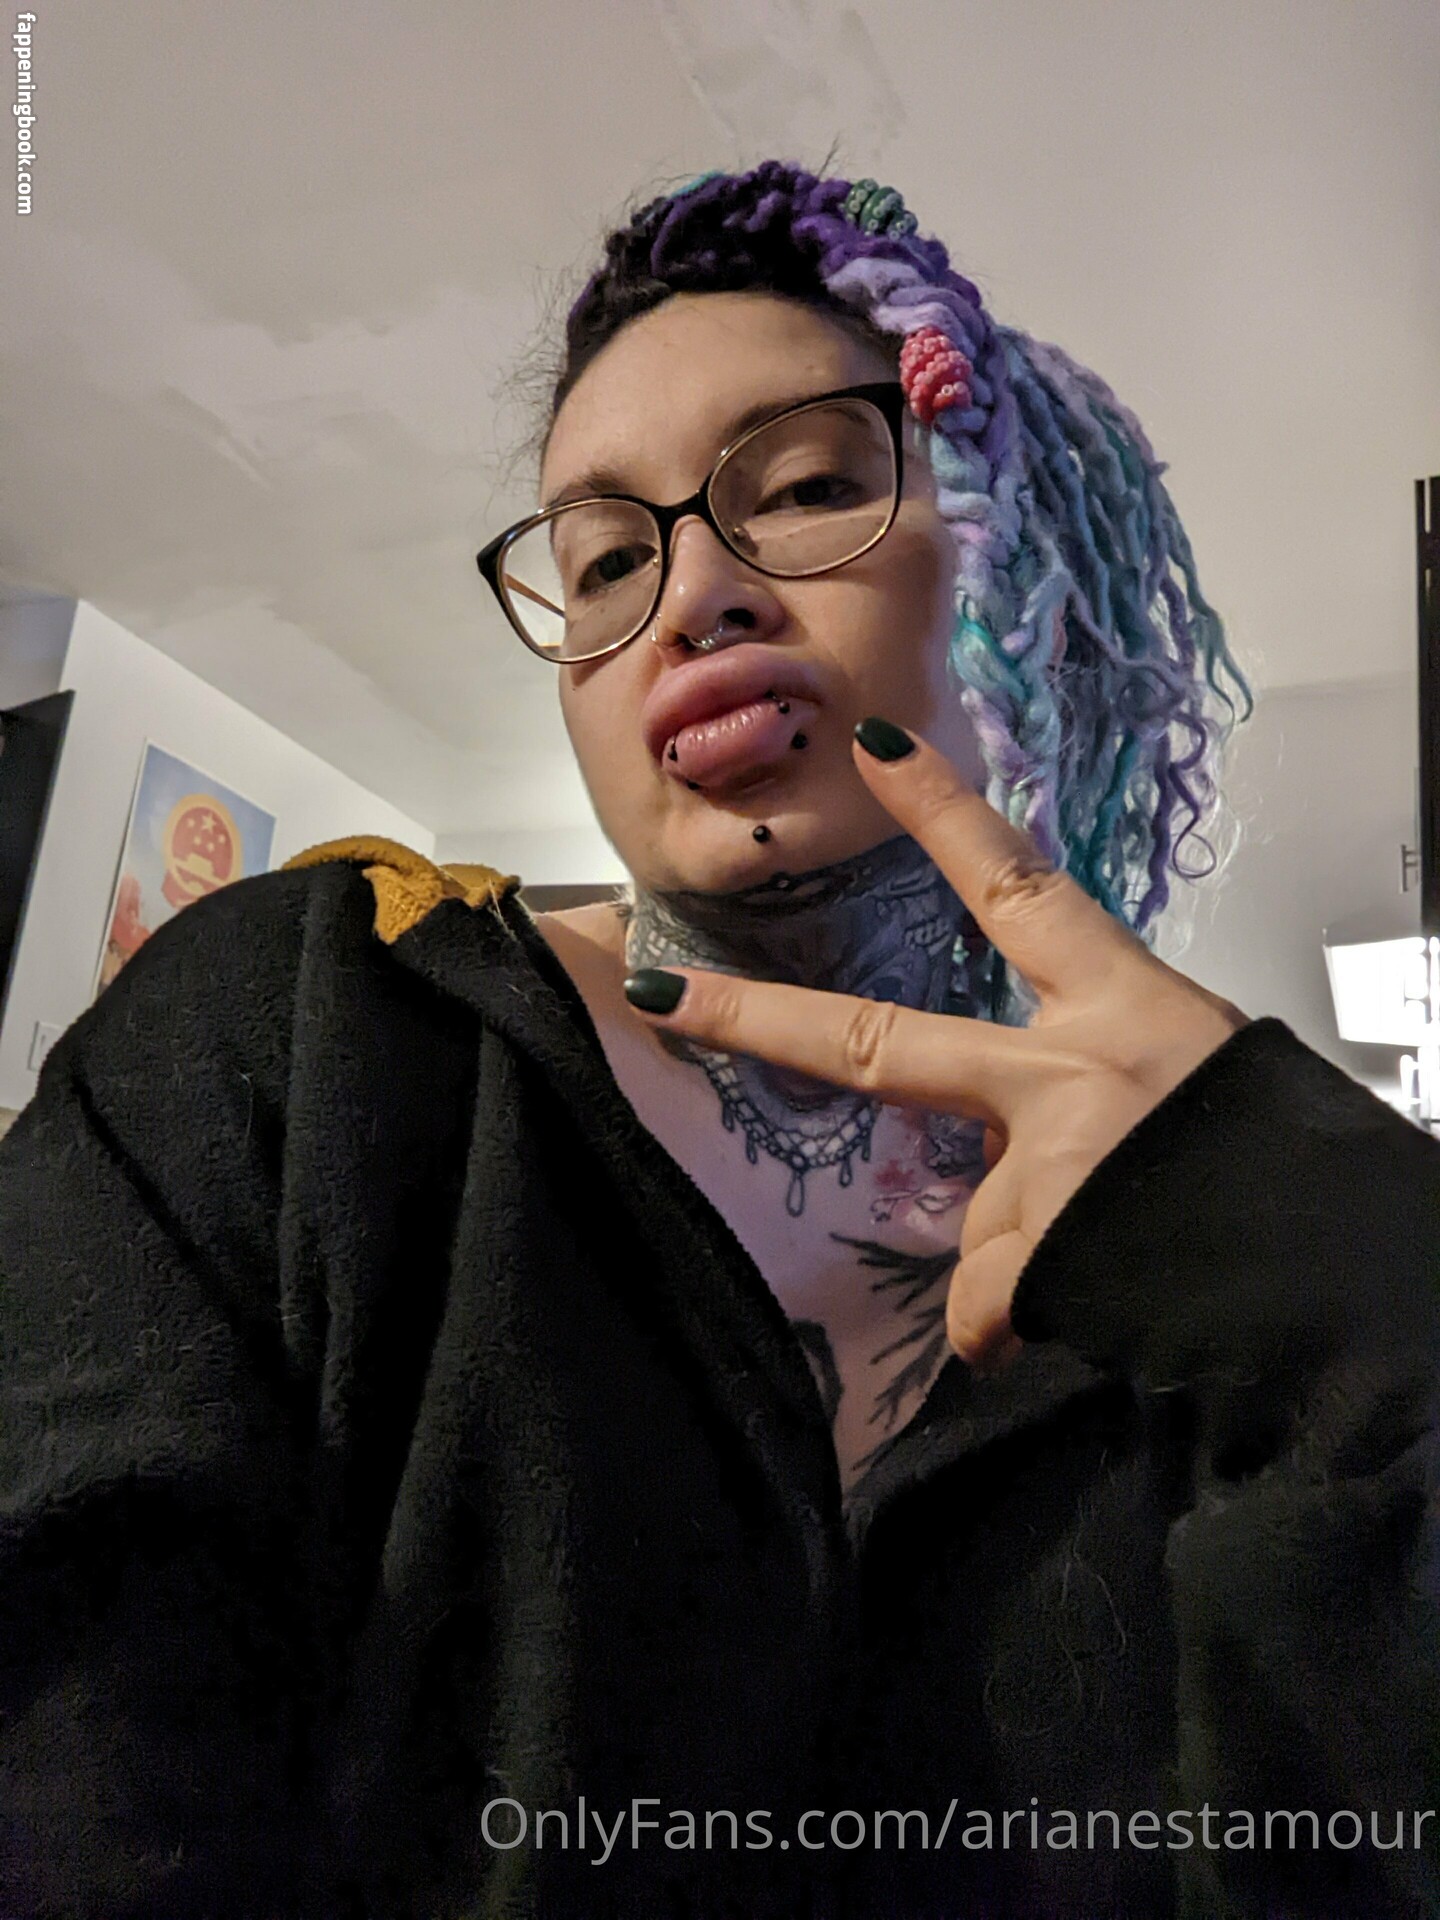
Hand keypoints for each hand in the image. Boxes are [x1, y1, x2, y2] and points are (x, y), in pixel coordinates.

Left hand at [623, 720, 1249, 1371]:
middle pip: (874, 1041)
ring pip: (974, 1230)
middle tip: (665, 994)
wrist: (1355, 1279)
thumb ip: (1094, 1106)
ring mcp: (1044, 1165)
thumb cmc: (1289, 1172)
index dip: (943, 814)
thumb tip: (1025, 1176)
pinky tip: (1103, 1329)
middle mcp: (1068, 1071)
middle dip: (757, 1018)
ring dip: (1027, 1269)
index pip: (1019, 885)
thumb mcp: (1201, 1095)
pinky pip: (991, 1314)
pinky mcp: (1040, 1258)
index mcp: (1123, 1007)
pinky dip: (1029, 1333)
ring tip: (1128, 1285)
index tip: (875, 745)